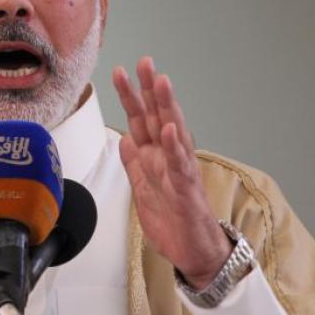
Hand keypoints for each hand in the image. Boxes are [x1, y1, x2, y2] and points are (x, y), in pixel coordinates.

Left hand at [112, 57, 230, 288]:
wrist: (192, 252)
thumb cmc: (173, 220)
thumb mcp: (143, 188)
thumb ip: (134, 162)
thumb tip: (124, 137)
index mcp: (156, 156)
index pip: (142, 120)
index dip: (132, 97)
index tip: (122, 72)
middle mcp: (169, 157)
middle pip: (158, 117)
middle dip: (151, 89)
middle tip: (144, 62)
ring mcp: (180, 170)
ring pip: (174, 132)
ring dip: (167, 106)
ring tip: (161, 82)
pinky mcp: (187, 190)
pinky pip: (180, 165)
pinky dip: (175, 146)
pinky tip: (170, 129)